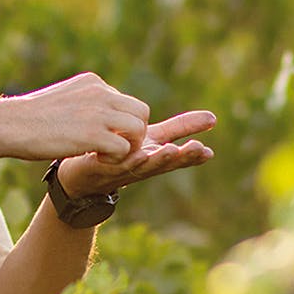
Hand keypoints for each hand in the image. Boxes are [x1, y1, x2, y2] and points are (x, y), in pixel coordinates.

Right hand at [6, 72, 150, 161]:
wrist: (9, 124)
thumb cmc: (30, 118)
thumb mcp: (63, 98)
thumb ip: (83, 102)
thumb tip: (94, 114)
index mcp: (93, 83)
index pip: (126, 101)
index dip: (121, 123)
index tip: (104, 136)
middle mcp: (100, 93)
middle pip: (141, 112)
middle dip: (134, 134)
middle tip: (116, 148)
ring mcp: (98, 113)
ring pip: (138, 129)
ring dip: (129, 147)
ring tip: (108, 155)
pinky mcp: (93, 134)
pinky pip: (124, 148)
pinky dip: (115, 159)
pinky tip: (97, 160)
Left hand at [55, 110, 216, 196]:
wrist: (79, 175)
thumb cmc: (120, 154)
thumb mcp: (153, 139)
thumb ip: (180, 129)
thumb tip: (214, 118)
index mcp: (155, 157)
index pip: (179, 158)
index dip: (193, 156)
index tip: (209, 152)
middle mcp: (141, 166)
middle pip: (164, 164)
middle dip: (181, 157)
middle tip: (197, 150)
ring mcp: (120, 169)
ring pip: (142, 165)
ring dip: (158, 159)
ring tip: (171, 150)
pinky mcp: (99, 168)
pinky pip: (114, 164)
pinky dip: (127, 159)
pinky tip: (137, 152)